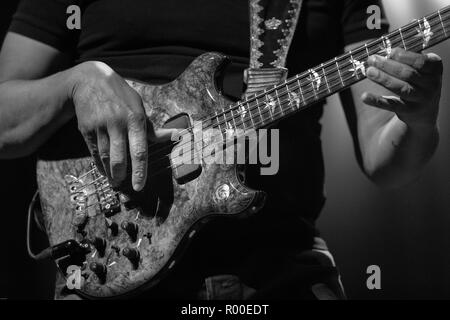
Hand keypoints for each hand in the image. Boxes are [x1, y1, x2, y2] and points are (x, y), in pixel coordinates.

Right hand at [69, 61, 171, 190]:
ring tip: (115, 181)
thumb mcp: (138, 106)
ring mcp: (100, 126)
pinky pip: (94, 152)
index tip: (139, 186)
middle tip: (123, 184)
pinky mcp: (86, 128)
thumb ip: (152, 128)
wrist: (88, 81)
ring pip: (105, 157)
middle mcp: (117, 123)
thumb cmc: (120, 95)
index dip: (139, 171)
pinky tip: (104, 170)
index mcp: (135, 119)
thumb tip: (174, 136)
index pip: (139, 151)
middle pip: (119, 158)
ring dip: (110, 172)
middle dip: (121, 175)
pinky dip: (99, 164)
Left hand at [363, 48, 442, 128]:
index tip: (389, 51)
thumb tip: (385, 49)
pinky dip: (377, 100)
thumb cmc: (418, 84)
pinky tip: (365, 96)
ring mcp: (421, 99)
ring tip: (369, 72)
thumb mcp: (420, 70)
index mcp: (435, 69)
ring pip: (400, 88)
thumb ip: (407, 59)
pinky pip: (391, 105)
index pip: (421, 61)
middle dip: (388, 65)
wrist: (425, 113)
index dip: (404, 56)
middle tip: (372, 59)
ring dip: (383, 79)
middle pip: (407, 74)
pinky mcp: (409, 112)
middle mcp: (432, 84)